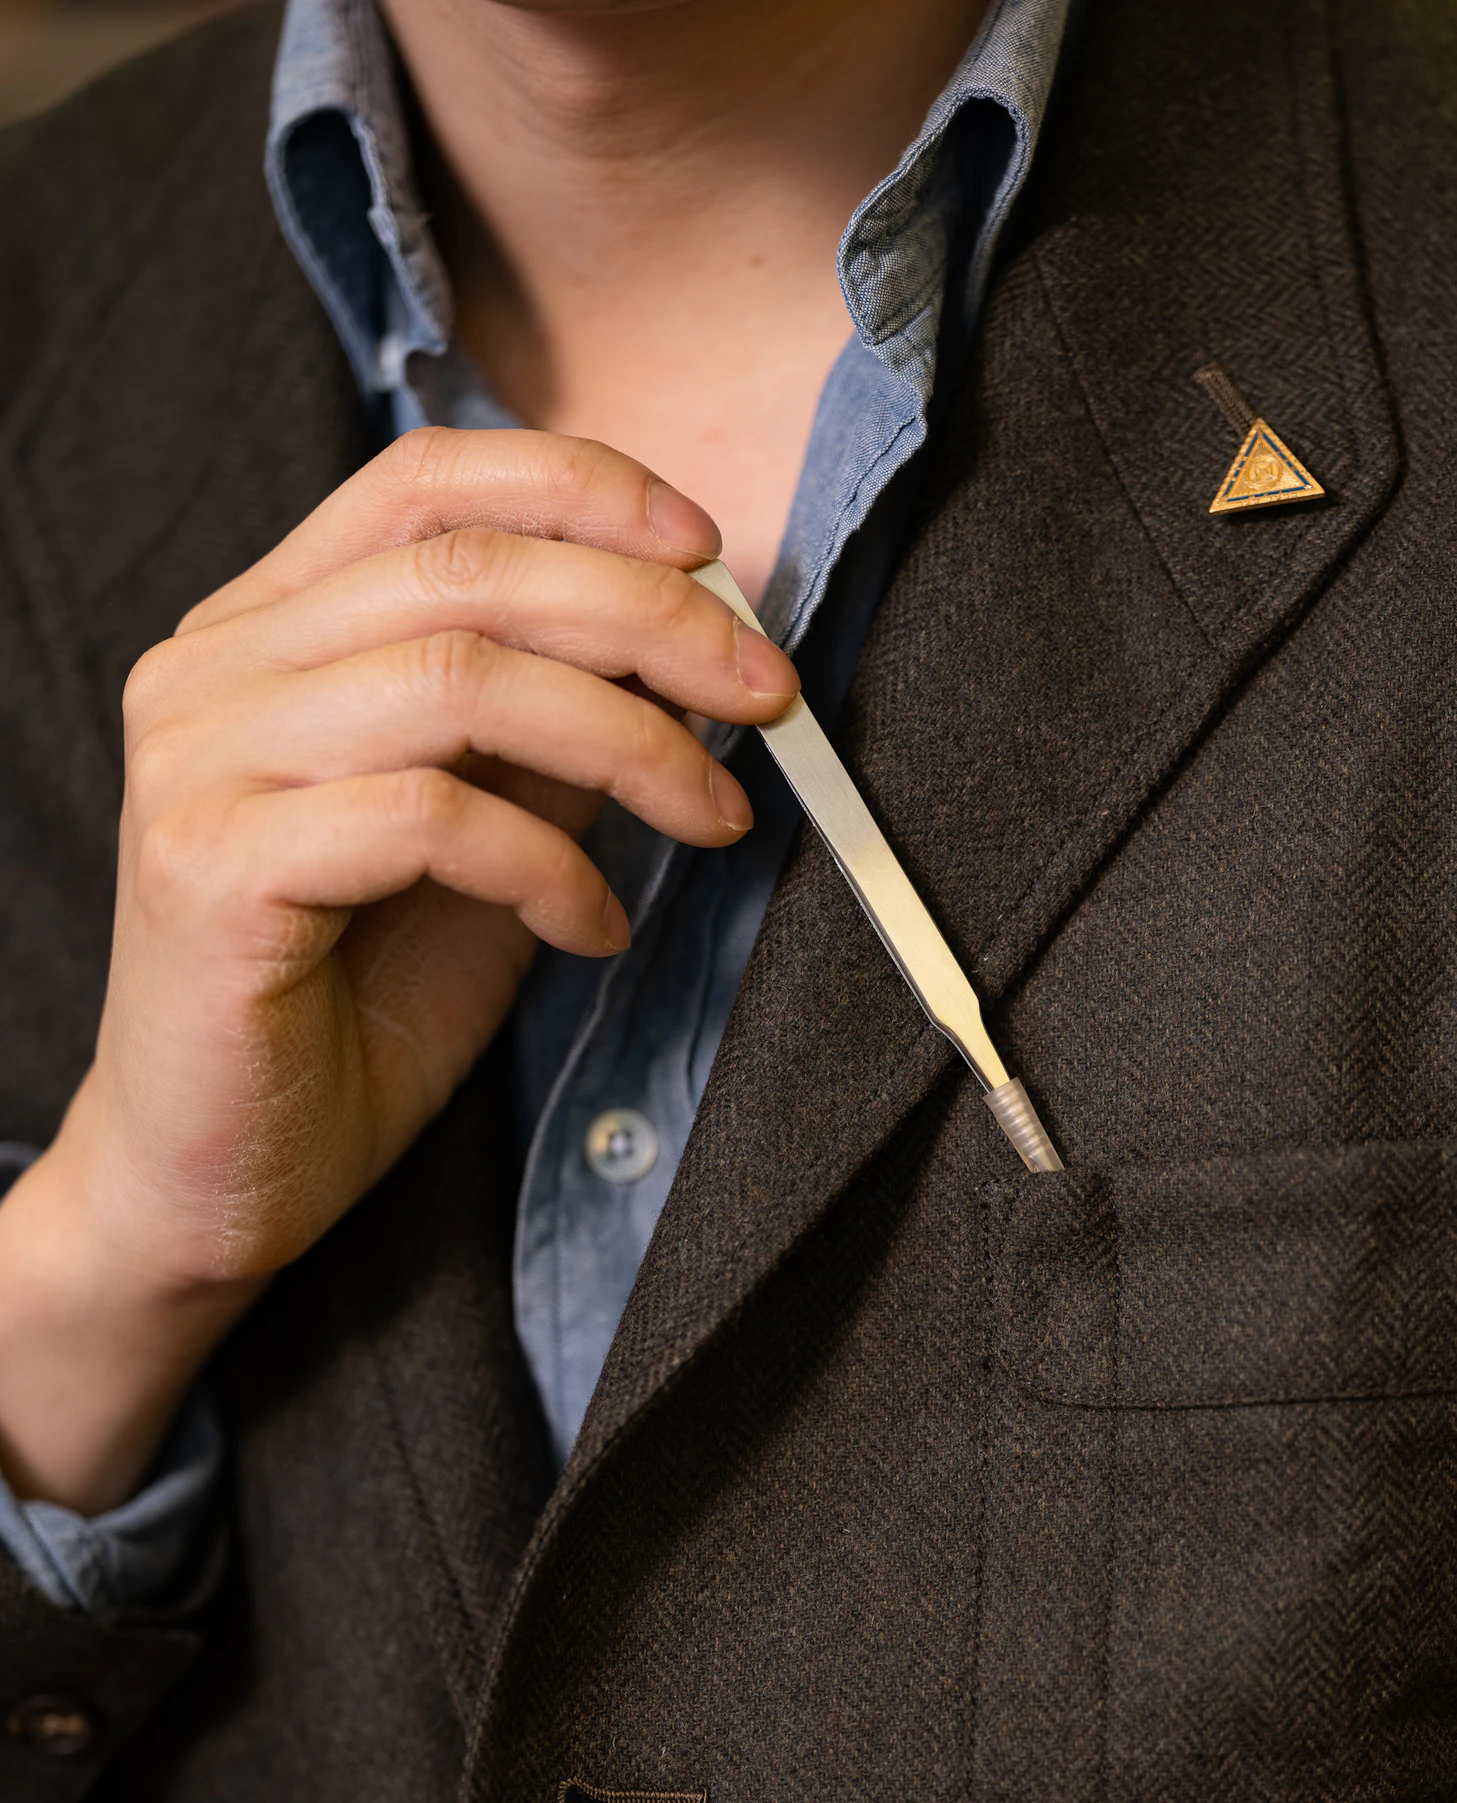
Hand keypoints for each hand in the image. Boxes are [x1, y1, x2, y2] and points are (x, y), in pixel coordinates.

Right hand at [0, 427, 797, 1517]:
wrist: (222, 1177)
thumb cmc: (348, 1013)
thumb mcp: (482, 846)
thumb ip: (548, 737)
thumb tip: (684, 650)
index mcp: (265, 628)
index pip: (423, 482)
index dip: (579, 489)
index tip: (709, 552)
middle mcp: (212, 667)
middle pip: (465, 570)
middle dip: (650, 621)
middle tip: (769, 697)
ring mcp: (198, 759)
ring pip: (456, 679)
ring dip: (626, 743)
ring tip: (714, 821)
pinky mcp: (212, 864)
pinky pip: (427, 818)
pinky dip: (548, 867)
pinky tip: (593, 929)